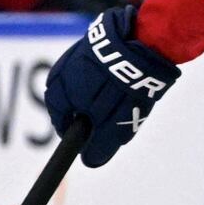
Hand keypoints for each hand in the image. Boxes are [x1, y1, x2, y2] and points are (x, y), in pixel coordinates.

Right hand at [44, 5, 180, 167]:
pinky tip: (129, 80)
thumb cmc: (124, 87)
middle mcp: (63, 69)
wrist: (144, 43)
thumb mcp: (114, 125)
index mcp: (60, 90)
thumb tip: (91, 162)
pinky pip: (101, 66)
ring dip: (102, 93)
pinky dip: (111, 77)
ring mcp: (80, 52)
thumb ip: (100, 145)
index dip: (73, 131)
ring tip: (124, 99)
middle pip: (71, 98)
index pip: (60, 117)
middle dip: (89, 112)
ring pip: (87, 82)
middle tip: (109, 120)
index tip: (86, 139)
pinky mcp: (99, 42)